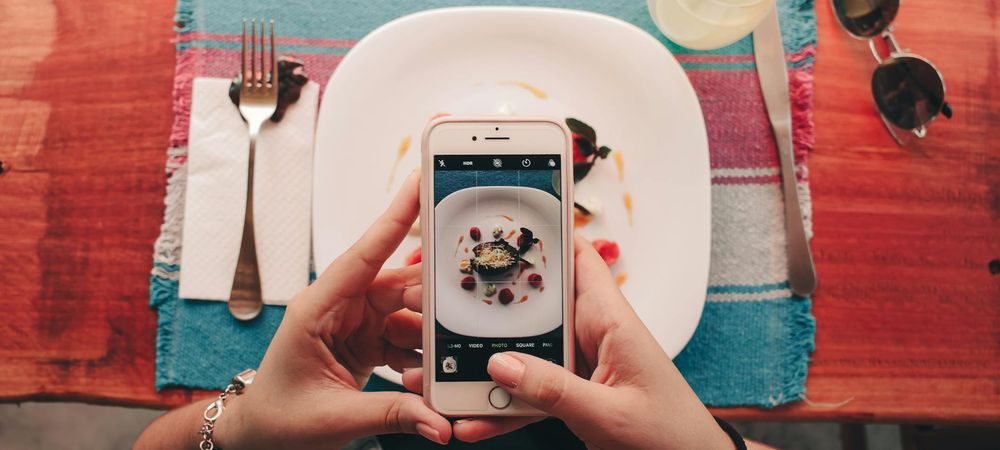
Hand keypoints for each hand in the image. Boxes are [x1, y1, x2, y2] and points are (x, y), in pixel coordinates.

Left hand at [215, 173, 450, 448]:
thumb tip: (439, 420)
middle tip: (465, 312)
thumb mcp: (334, 418)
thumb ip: (393, 414)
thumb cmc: (278, 419)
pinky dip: (422, 356)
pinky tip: (428, 376)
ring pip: (409, 312)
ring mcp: (355, 323)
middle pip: (398, 286)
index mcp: (317, 309)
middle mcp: (339, 307)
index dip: (393, 218)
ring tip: (440, 364)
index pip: (362, 256)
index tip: (419, 184)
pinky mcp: (368, 341)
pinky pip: (407, 337)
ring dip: (429, 338)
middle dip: (433, 299)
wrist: (260, 436)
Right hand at [405, 235, 731, 449]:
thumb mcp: (609, 413)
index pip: (578, 258)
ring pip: (525, 352)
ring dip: (489, 367)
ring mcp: (581, 364)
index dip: (545, 233)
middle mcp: (593, 334)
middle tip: (444, 305)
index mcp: (611, 321)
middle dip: (492, 306)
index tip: (500, 221)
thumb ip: (555, 390)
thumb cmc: (671, 435)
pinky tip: (475, 420)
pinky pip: (530, 392)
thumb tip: (500, 365)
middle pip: (536, 305)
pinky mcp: (574, 393)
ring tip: (447, 377)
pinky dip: (504, 406)